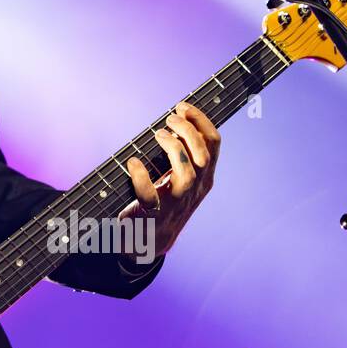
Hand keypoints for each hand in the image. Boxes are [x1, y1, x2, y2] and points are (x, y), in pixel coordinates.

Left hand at [119, 100, 219, 258]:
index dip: (201, 122)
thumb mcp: (179, 177)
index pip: (214, 145)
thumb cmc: (163, 201)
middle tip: (170, 117)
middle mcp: (194, 190)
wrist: (149, 241)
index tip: (184, 106)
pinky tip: (132, 163)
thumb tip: (174, 120)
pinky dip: (141, 177)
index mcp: (203, 177)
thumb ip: (181, 153)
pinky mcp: (154, 214)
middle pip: (203, 157)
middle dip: (189, 132)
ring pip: (186, 175)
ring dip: (173, 150)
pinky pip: (150, 196)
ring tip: (158, 134)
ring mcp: (176, 203)